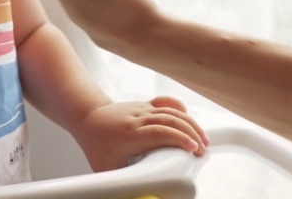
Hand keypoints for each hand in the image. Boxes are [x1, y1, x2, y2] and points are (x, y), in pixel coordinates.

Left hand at [73, 96, 209, 171]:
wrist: (88, 118)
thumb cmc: (97, 145)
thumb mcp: (106, 169)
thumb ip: (121, 183)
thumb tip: (135, 197)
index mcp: (129, 134)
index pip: (158, 132)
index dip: (178, 138)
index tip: (192, 149)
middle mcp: (138, 118)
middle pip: (170, 120)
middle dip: (191, 134)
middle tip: (202, 151)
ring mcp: (143, 109)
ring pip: (171, 111)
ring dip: (191, 124)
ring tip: (203, 141)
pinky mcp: (146, 105)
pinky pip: (166, 102)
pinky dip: (180, 108)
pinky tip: (190, 121)